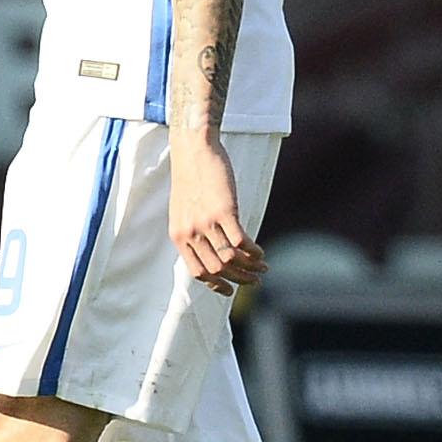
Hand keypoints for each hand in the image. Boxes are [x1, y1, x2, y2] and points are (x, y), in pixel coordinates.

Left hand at [168, 131, 266, 294]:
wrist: (193, 150)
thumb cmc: (191, 178)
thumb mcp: (183, 210)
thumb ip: (191, 231)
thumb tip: (209, 250)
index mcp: (178, 235)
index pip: (198, 272)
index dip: (217, 285)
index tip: (230, 290)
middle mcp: (190, 232)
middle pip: (218, 269)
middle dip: (239, 279)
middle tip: (255, 280)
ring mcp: (206, 223)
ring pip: (231, 258)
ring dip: (250, 268)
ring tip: (263, 267)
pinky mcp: (223, 211)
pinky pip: (241, 242)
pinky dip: (254, 252)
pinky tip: (261, 252)